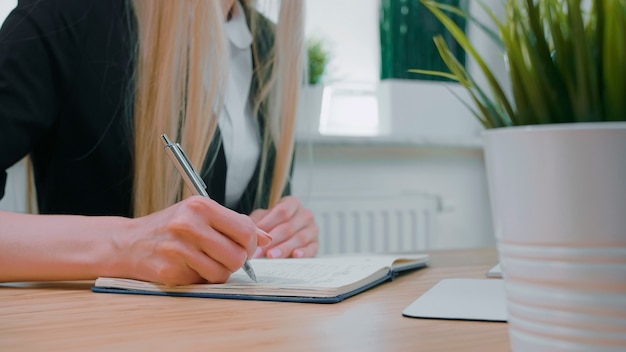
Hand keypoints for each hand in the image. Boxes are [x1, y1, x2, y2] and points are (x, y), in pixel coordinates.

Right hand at [120, 196, 270, 285]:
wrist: (128, 243)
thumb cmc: (171, 227)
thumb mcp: (200, 214)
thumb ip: (234, 224)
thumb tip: (267, 238)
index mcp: (200, 206)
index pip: (245, 230)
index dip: (251, 243)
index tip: (245, 246)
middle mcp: (188, 225)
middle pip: (237, 255)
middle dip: (237, 261)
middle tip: (225, 257)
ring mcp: (178, 249)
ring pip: (222, 273)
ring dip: (219, 272)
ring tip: (206, 261)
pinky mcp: (170, 271)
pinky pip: (202, 282)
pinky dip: (201, 278)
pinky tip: (189, 267)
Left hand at [249, 196, 318, 258]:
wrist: (283, 234)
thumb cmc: (272, 224)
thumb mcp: (262, 218)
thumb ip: (256, 222)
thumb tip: (249, 231)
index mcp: (292, 203)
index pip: (282, 211)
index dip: (269, 224)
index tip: (257, 235)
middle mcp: (305, 214)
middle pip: (289, 227)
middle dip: (273, 240)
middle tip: (260, 251)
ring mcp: (312, 229)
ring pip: (299, 238)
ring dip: (284, 248)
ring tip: (271, 256)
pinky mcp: (316, 244)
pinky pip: (311, 248)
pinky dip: (303, 252)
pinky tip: (295, 255)